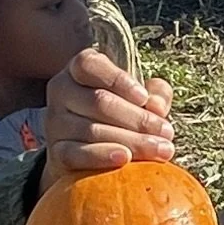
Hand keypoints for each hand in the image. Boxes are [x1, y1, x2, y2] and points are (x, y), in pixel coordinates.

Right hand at [42, 49, 174, 188]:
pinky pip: (75, 154)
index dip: (119, 81)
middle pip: (99, 101)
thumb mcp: (141, 96)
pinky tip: (125, 158)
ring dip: (131, 141)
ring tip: (161, 150)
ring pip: (92, 130)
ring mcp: (55, 122)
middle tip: (167, 134)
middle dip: (138, 120)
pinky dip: (101, 156)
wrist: (89, 145)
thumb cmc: (122, 111)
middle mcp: (62, 90)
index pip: (91, 66)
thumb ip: (155, 94)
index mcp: (80, 69)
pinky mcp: (55, 151)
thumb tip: (157, 106)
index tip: (144, 98)